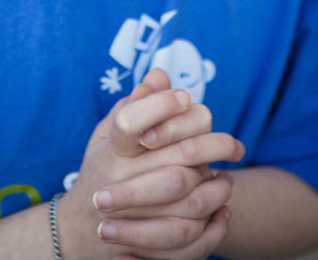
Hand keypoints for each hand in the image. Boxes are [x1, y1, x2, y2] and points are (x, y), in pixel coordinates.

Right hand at [58, 70, 243, 259]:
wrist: (82, 228)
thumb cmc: (104, 167)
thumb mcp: (109, 131)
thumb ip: (135, 103)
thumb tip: (160, 75)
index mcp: (111, 150)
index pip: (132, 121)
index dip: (161, 105)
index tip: (184, 96)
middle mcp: (119, 182)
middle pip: (177, 161)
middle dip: (213, 146)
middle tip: (235, 144)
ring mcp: (133, 218)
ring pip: (191, 202)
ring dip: (218, 187)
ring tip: (227, 176)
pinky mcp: (147, 248)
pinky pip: (192, 241)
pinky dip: (214, 225)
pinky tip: (222, 207)